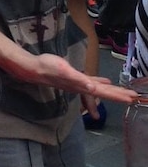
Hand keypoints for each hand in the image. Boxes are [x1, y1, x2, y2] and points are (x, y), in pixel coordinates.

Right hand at [7, 52, 136, 105]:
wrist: (32, 68)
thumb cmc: (47, 67)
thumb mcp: (64, 71)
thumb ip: (79, 80)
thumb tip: (93, 88)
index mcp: (81, 85)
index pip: (103, 92)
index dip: (117, 96)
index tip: (131, 99)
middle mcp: (81, 87)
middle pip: (103, 92)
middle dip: (118, 95)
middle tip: (134, 97)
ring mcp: (77, 83)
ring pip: (98, 89)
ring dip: (111, 91)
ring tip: (124, 93)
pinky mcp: (73, 78)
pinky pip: (91, 82)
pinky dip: (99, 83)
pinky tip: (104, 81)